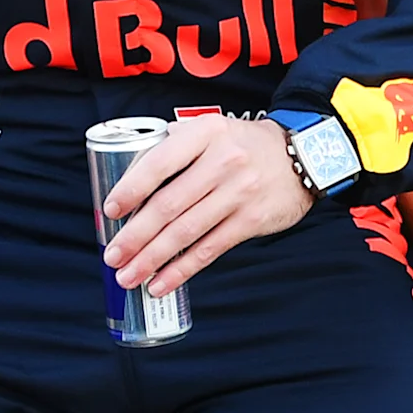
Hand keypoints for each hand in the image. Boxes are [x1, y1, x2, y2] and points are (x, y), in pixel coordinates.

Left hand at [101, 113, 312, 293]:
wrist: (302, 156)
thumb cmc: (244, 145)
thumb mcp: (211, 129)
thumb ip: (175, 144)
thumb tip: (132, 176)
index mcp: (204, 133)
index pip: (159, 163)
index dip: (131, 189)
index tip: (111, 211)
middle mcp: (222, 161)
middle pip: (168, 204)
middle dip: (135, 235)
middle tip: (113, 255)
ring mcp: (238, 193)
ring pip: (186, 232)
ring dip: (152, 258)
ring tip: (129, 275)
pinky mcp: (250, 221)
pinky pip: (209, 250)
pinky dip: (182, 270)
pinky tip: (161, 283)